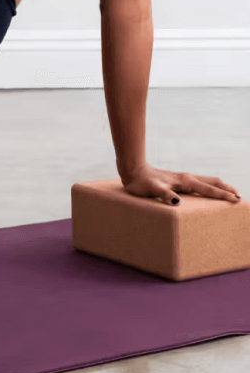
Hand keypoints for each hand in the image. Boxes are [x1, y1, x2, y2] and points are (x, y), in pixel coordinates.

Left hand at [121, 163, 241, 205]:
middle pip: (212, 182)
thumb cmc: (140, 182)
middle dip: (227, 188)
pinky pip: (198, 183)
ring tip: (230, 193)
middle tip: (239, 196)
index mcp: (185, 181)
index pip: (209, 189)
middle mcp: (187, 178)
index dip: (223, 195)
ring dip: (220, 187)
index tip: (236, 200)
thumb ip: (164, 194)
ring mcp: (182, 178)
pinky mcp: (177, 180)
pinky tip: (207, 191)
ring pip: (207, 181)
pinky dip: (209, 187)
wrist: (132, 170)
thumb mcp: (151, 189)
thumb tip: (176, 202)